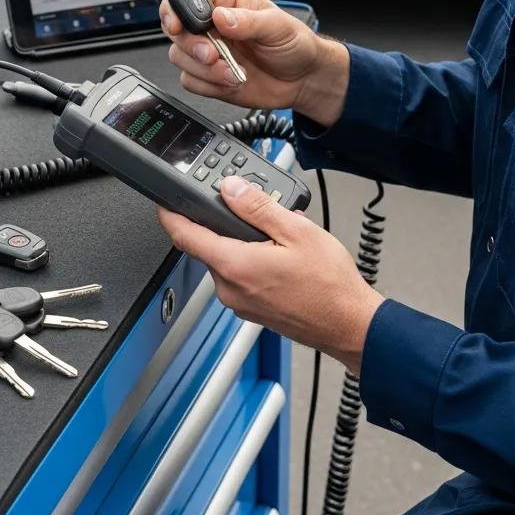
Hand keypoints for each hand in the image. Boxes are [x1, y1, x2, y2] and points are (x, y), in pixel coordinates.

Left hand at [157, 176, 383, 373]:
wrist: (349, 326)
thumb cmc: (329, 285)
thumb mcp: (296, 230)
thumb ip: (257, 207)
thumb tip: (230, 189)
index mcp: (234, 265)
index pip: (185, 236)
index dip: (171, 214)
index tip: (165, 202)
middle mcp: (230, 288)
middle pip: (210, 245)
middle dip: (230, 224)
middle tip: (260, 211)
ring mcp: (240, 302)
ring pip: (229, 259)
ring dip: (247, 242)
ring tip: (283, 237)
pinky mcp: (252, 309)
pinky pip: (242, 276)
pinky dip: (255, 260)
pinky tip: (284, 256)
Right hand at [159, 0, 348, 124]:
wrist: (302, 79)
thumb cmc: (294, 44)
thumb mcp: (278, 26)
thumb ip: (249, 20)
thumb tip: (222, 17)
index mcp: (225, 1)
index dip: (175, 8)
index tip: (179, 24)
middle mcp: (211, 25)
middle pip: (175, 29)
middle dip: (192, 46)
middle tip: (214, 54)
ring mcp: (207, 51)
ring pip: (179, 57)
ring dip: (205, 70)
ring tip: (233, 72)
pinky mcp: (208, 76)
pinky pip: (190, 81)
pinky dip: (209, 86)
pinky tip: (232, 81)